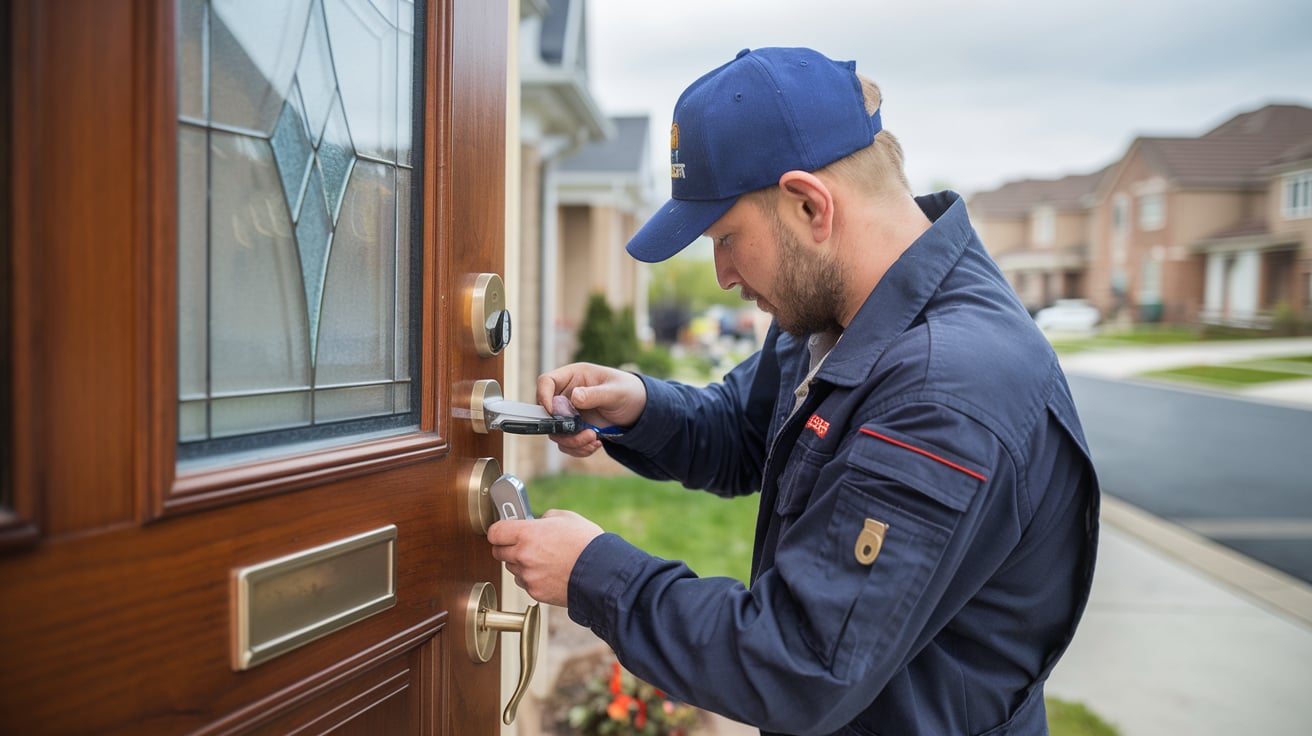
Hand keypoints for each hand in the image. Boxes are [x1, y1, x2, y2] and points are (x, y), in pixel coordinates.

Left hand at [488, 509, 603, 606]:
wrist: (602, 572)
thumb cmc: (587, 543)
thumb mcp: (566, 518)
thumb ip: (544, 519)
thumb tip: (536, 523)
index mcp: (527, 534)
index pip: (494, 533)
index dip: (498, 531)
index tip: (503, 531)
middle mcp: (523, 556)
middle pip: (498, 552)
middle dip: (508, 547)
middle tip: (522, 543)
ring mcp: (529, 576)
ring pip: (512, 569)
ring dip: (521, 563)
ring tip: (543, 559)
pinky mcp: (536, 592)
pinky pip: (526, 583)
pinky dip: (533, 578)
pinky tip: (549, 572)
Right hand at [537, 363, 646, 456]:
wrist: (639, 410)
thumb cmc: (628, 392)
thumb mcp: (616, 391)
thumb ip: (595, 394)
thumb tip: (574, 396)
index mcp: (573, 377)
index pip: (546, 382)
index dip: (543, 396)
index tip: (553, 412)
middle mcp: (567, 395)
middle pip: (547, 413)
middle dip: (562, 428)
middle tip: (586, 433)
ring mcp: (570, 413)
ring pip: (556, 432)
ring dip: (573, 442)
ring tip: (594, 440)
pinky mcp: (575, 429)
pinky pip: (567, 443)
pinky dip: (579, 448)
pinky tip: (597, 444)